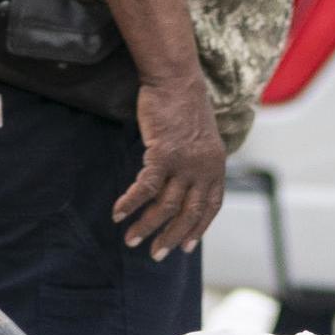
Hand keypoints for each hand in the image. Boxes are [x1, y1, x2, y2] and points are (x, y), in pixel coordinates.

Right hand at [118, 72, 227, 257]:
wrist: (176, 79)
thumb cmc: (184, 105)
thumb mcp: (201, 138)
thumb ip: (198, 162)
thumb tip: (184, 183)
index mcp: (216, 166)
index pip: (211, 207)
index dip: (198, 229)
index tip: (186, 247)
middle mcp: (204, 168)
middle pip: (189, 213)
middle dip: (172, 237)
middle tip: (156, 254)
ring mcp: (185, 163)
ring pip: (166, 205)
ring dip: (147, 226)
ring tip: (131, 240)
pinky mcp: (163, 154)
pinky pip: (145, 188)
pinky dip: (131, 203)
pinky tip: (118, 214)